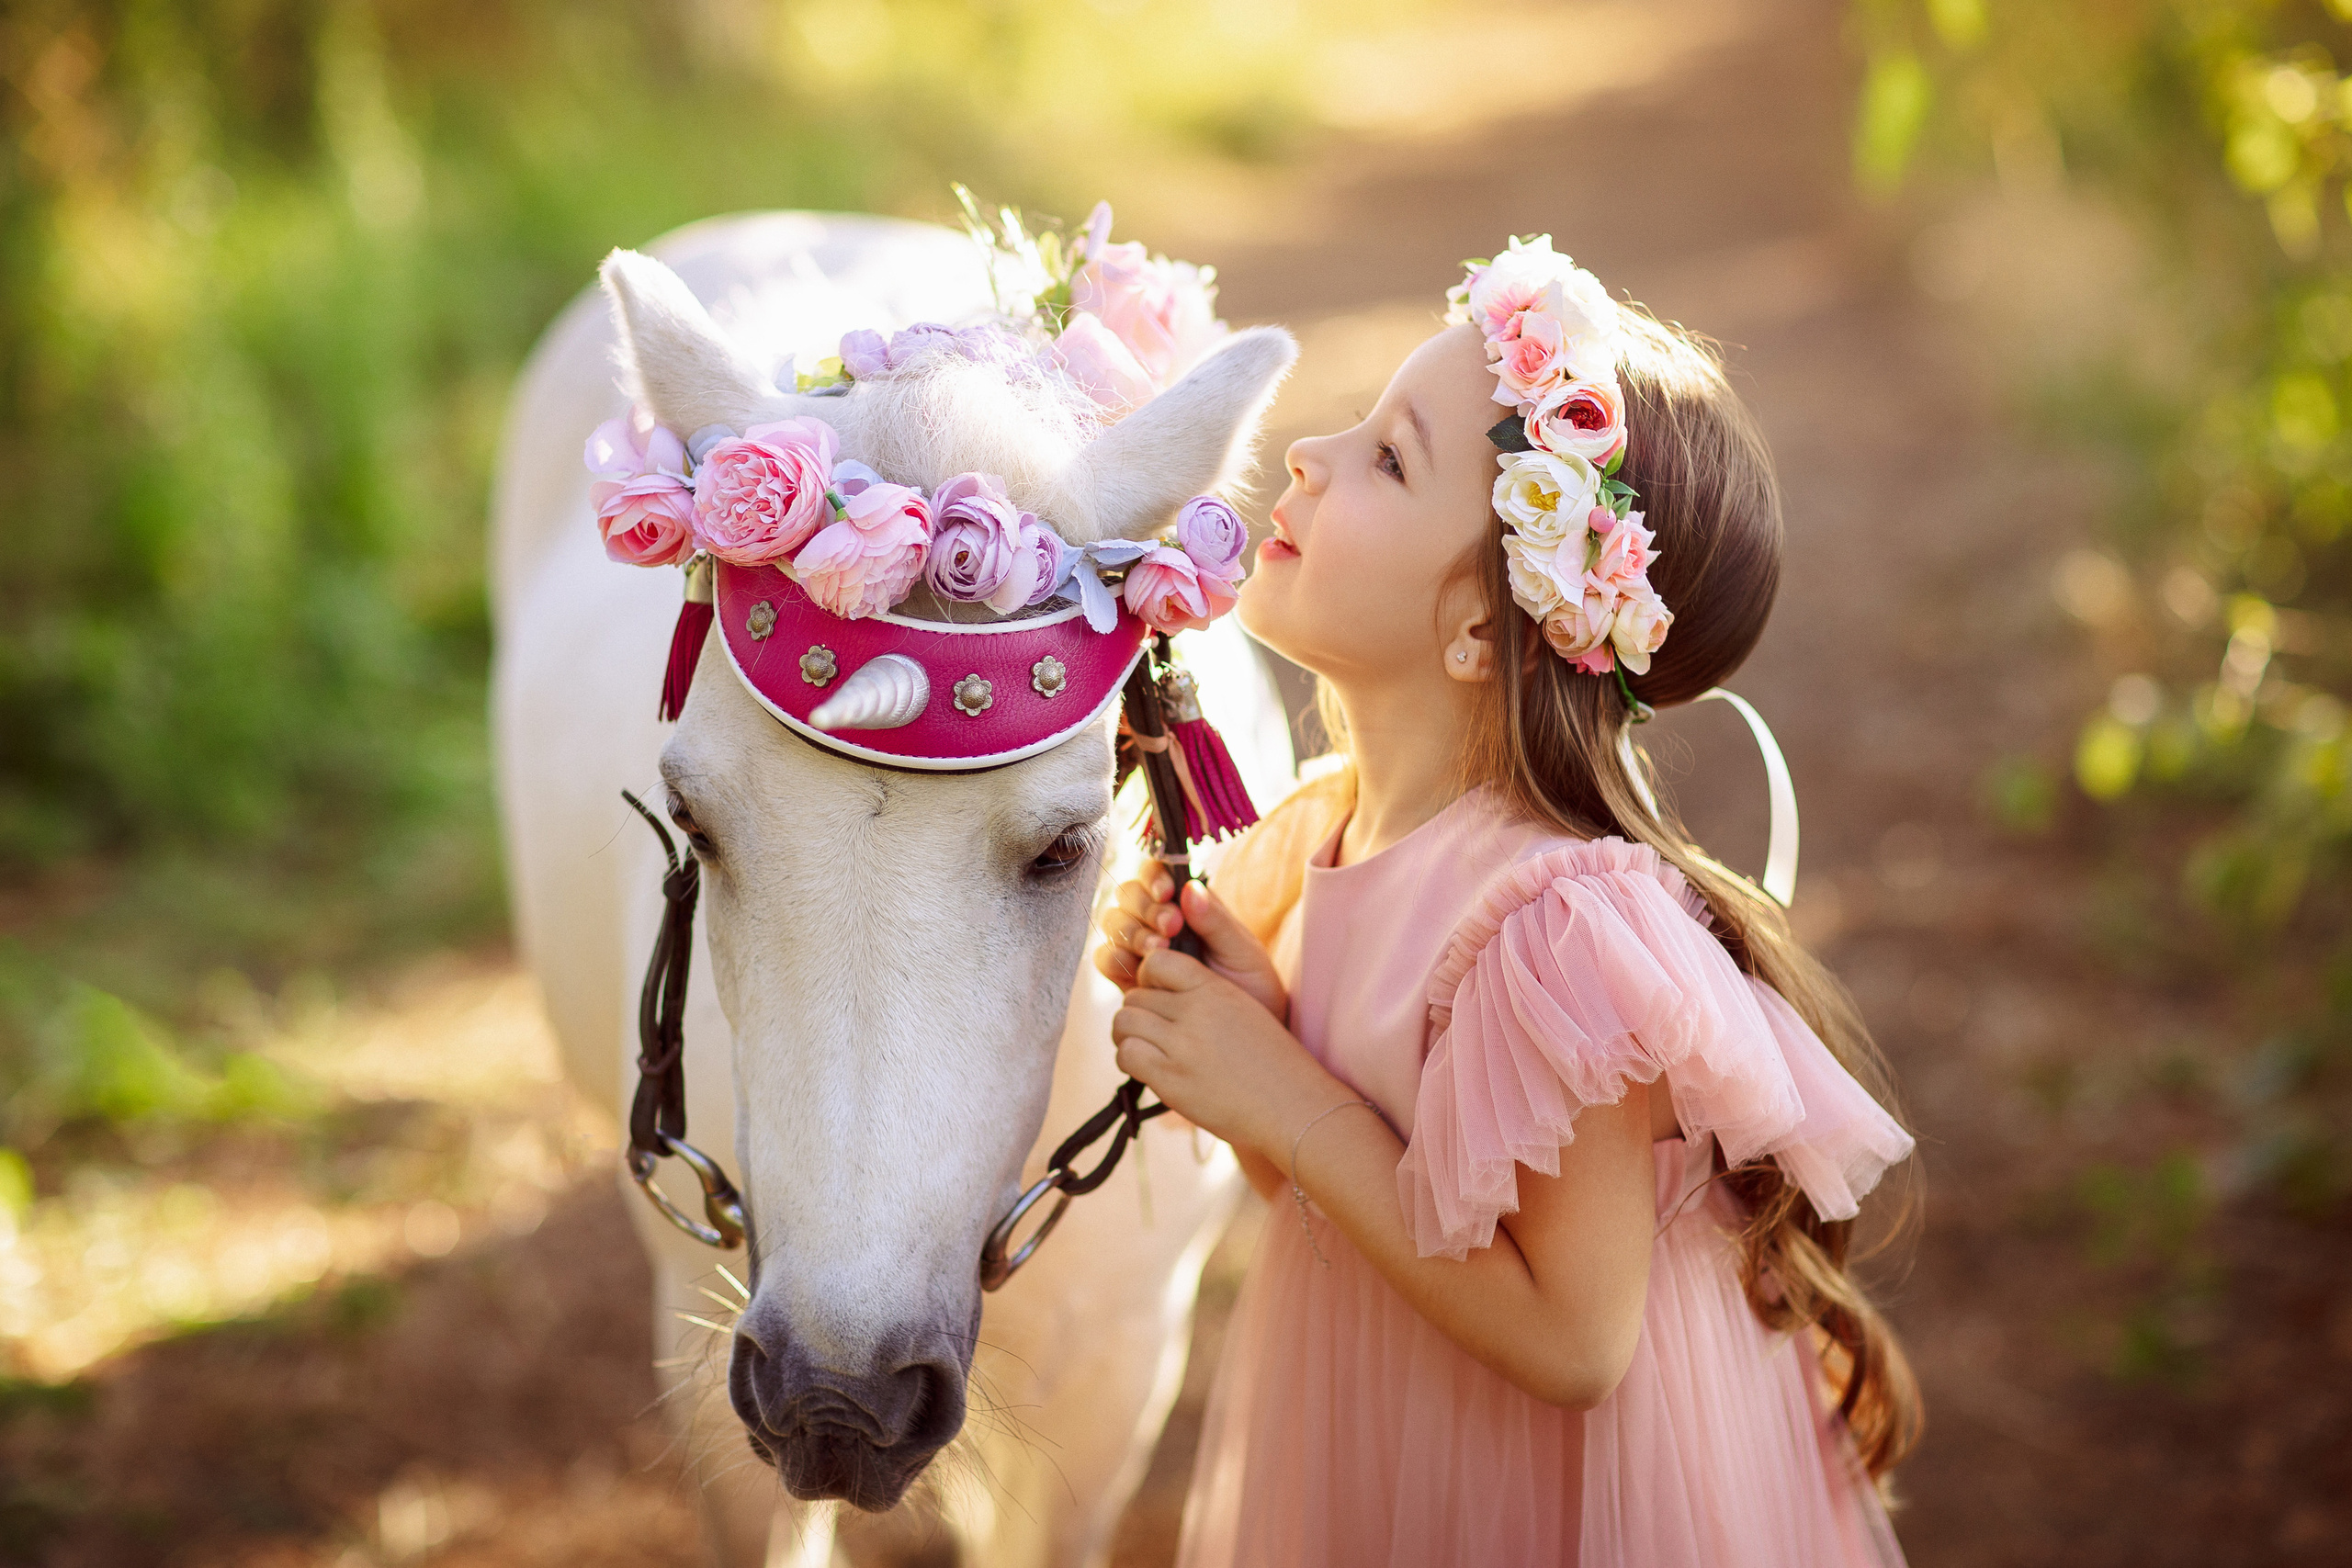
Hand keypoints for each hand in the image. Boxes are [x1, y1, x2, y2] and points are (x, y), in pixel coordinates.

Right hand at [1094, 862, 1286, 1019]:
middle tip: (1169, 928)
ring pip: (1114, 923)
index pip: (1158, 874)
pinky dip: (1114, 958)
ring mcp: (1141, 950)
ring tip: (1158, 952)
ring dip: (1130, 931)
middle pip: (1129, 896)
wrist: (1244, 1044)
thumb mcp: (1243, 954)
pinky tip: (1137, 970)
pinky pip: (1106, 959)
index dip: (1153, 877)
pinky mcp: (1128, 979)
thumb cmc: (1252, 991)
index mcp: (1188, 906)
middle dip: (1144, 907)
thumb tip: (1189, 889)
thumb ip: (1216, 921)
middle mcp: (1159, 923)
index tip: (1167, 894)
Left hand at [1111, 946, 1341, 1158]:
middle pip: (1135, 995)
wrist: (1290, 1105)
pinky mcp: (1171, 1079)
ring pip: (1124, 1022)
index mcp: (1215, 988)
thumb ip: (1204, 995)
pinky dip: (1130, 1059)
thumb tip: (1156, 990)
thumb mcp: (1243, 1009)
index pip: (1157, 962)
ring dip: (1129, 1034)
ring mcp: (1182, 1046)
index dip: (1149, 978)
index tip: (1159, 996)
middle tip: (1154, 1031)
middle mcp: (1195, 1012)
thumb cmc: (1269, 1060)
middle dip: (1139, 1012)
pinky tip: (1149, 1067)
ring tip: (1146, 1047)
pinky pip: (1126, 1054)